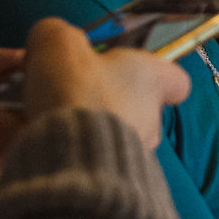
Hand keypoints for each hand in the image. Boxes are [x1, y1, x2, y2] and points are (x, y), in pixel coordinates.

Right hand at [20, 17, 189, 148]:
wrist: (68, 154)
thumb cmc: (76, 89)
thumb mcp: (58, 43)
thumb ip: (58, 36)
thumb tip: (54, 41)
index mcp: (152, 80)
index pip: (176, 80)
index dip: (155, 72)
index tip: (129, 69)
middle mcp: (152, 119)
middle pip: (135, 106)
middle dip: (103, 100)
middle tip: (66, 93)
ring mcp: (136, 155)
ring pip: (111, 135)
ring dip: (83, 127)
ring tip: (42, 120)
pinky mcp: (115, 182)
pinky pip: (93, 160)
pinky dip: (70, 151)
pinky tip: (41, 143)